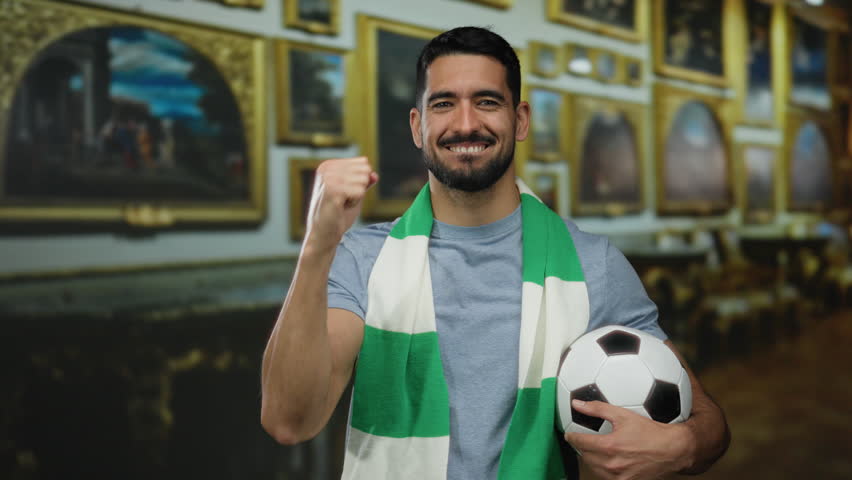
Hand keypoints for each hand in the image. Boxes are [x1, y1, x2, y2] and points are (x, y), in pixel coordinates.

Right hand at [303, 157, 377, 253]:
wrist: (324, 233)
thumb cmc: (337, 214)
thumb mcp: (354, 194)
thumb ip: (364, 181)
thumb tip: (374, 174)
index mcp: (329, 165)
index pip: (363, 162)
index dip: (360, 182)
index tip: (345, 193)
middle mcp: (327, 168)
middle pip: (365, 170)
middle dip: (360, 188)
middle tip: (344, 199)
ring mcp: (328, 178)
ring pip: (363, 180)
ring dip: (357, 196)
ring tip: (342, 203)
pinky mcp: (332, 190)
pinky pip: (360, 191)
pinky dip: (355, 202)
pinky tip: (341, 207)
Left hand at [564, 400, 693, 479]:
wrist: (672, 450)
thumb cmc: (650, 431)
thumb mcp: (623, 415)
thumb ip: (598, 409)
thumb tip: (578, 404)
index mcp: (608, 446)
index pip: (579, 442)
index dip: (571, 437)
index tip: (569, 434)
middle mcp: (611, 464)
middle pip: (585, 456)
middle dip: (582, 448)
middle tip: (583, 440)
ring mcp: (618, 476)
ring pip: (594, 468)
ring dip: (591, 459)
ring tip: (594, 450)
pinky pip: (607, 477)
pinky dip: (603, 469)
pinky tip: (608, 461)